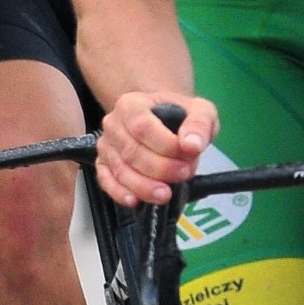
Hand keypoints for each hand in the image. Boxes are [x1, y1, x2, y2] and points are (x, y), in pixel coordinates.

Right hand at [95, 90, 214, 204]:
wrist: (164, 121)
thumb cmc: (178, 116)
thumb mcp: (199, 111)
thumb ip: (199, 124)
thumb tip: (192, 145)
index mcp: (131, 104)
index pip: (142, 127)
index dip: (165, 145)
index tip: (187, 154)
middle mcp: (113, 124)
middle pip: (131, 152)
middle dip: (159, 168)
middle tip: (183, 174)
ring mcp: (106, 146)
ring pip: (120, 170)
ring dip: (143, 186)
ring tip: (165, 194)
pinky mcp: (104, 165)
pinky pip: (107, 182)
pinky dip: (119, 193)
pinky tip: (135, 200)